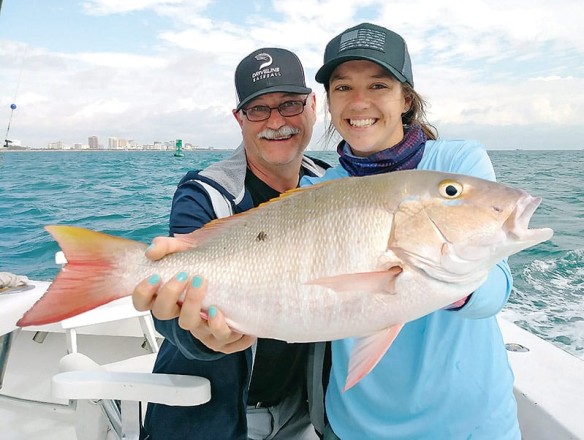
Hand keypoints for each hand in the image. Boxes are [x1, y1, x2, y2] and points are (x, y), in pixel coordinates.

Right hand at [131, 236, 255, 353]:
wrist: (242, 278)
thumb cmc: (211, 266)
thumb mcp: (188, 249)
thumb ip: (168, 246)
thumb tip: (152, 250)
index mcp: (170, 296)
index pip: (143, 302)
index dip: (143, 293)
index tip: (155, 277)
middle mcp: (182, 311)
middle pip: (162, 313)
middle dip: (169, 294)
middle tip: (183, 276)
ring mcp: (200, 325)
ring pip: (189, 324)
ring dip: (192, 305)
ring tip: (201, 283)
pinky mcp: (220, 334)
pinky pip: (217, 338)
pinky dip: (217, 326)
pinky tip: (218, 311)